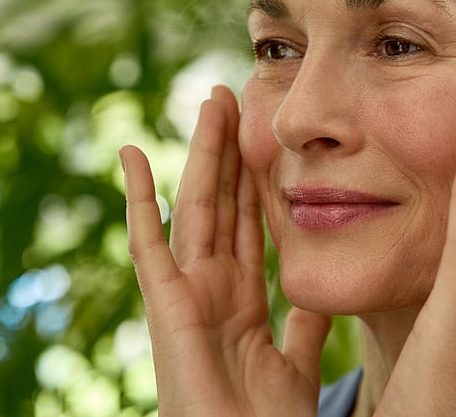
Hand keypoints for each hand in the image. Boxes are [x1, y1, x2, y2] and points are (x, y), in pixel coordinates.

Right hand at [121, 86, 330, 416]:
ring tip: (210, 103)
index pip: (249, 222)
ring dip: (202, 154)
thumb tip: (318, 293)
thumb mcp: (295, 360)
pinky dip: (139, 198)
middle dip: (230, 151)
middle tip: (234, 97)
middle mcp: (212, 287)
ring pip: (197, 207)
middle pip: (223, 203)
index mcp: (241, 297)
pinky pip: (150, 243)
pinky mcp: (166, 304)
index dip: (255, 178)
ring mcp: (187, 291)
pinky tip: (137, 153)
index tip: (263, 137)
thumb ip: (304, 324)